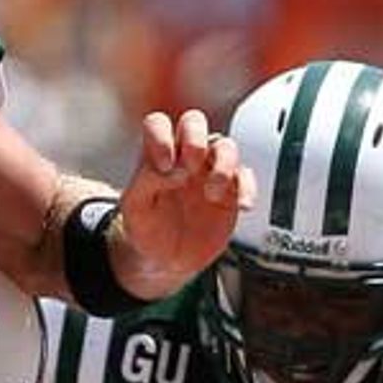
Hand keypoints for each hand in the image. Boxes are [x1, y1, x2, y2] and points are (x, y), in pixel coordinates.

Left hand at [112, 110, 253, 298]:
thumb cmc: (144, 228)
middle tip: (190, 167)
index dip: (161, 136)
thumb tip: (173, 169)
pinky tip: (242, 206)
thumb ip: (146, 181)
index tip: (163, 165)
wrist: (164, 260)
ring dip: (222, 165)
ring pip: (225, 146)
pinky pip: (246, 177)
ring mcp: (209, 171)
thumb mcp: (134, 208)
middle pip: (194, 122)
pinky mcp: (231, 191)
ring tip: (212, 194)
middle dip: (194, 138)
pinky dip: (248, 188)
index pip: (158, 124)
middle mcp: (183, 157)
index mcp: (155, 155)